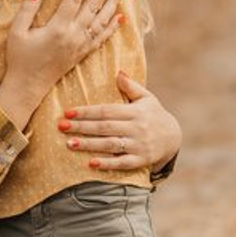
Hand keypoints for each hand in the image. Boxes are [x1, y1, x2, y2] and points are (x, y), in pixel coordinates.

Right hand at [0, 0, 117, 127]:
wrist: (27, 86)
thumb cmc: (19, 58)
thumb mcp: (17, 32)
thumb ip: (27, 9)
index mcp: (58, 27)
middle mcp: (73, 35)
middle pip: (92, 7)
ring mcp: (80, 45)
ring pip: (101, 20)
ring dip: (112, 4)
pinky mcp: (82, 53)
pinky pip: (102, 37)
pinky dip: (112, 26)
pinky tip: (120, 17)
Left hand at [59, 71, 180, 173]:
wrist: (173, 137)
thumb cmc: (153, 115)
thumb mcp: (146, 98)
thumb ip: (131, 86)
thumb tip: (118, 72)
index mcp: (135, 111)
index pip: (106, 110)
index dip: (87, 111)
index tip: (68, 112)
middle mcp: (137, 128)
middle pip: (105, 127)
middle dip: (82, 127)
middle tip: (62, 127)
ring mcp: (139, 145)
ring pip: (111, 145)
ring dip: (89, 145)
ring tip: (69, 144)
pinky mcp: (141, 160)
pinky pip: (122, 163)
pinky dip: (107, 164)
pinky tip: (91, 163)